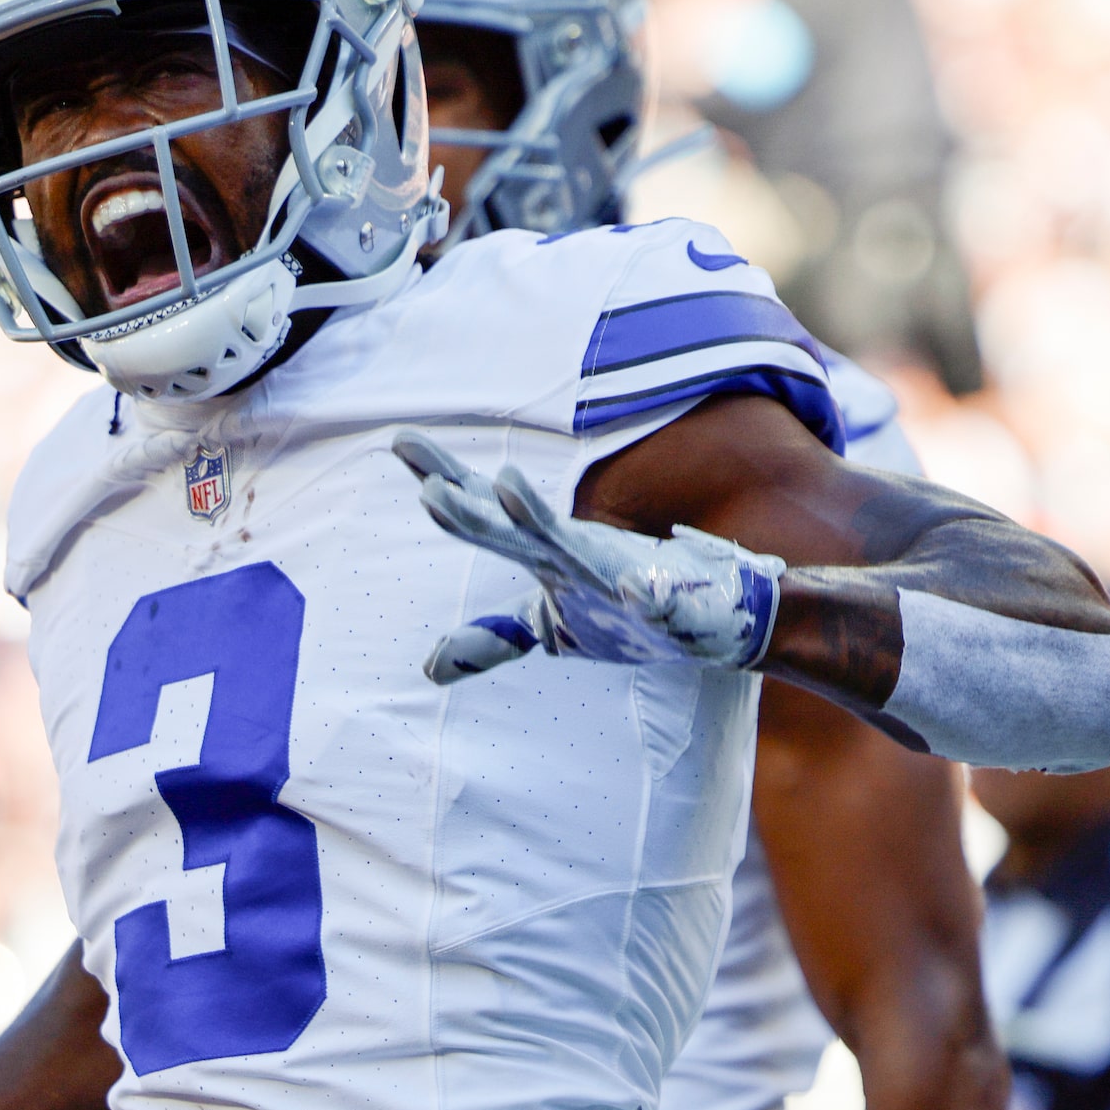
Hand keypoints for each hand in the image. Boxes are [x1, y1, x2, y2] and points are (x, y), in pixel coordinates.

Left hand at [392, 430, 784, 683]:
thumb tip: (429, 669)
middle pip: (510, 525)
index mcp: (546, 553)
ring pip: (572, 547)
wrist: (709, 619)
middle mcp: (574, 553)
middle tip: (426, 485)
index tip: (399, 441)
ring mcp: (619, 574)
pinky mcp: (667, 601)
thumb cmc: (624, 613)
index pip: (485, 513)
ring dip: (537, 520)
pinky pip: (659, 600)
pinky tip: (641, 592)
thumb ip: (493, 638)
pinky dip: (651, 595)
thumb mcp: (550, 627)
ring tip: (505, 489)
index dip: (445, 481)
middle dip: (470, 504)